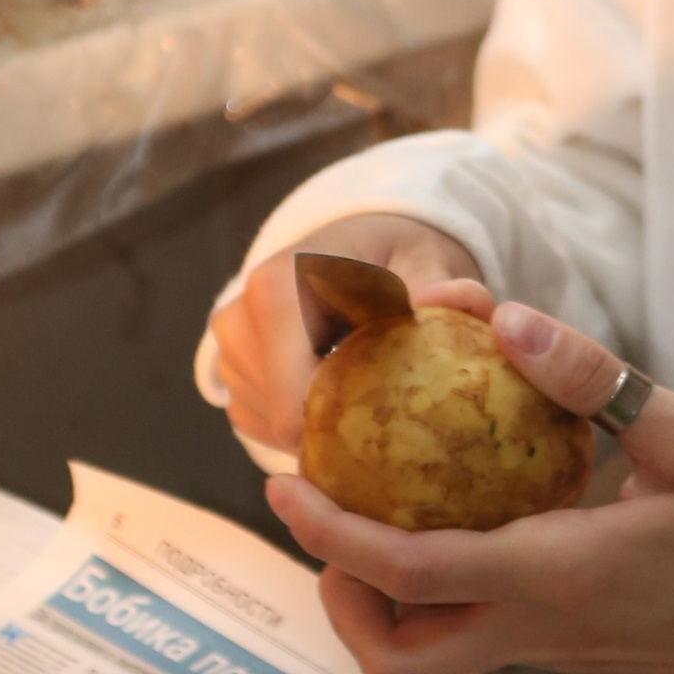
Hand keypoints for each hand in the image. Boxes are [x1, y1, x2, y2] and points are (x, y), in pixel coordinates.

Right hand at [210, 212, 486, 460]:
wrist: (360, 243)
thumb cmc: (397, 257)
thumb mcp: (430, 261)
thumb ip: (447, 287)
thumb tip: (439, 301)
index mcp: (279, 288)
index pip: (292, 401)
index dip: (343, 431)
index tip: (392, 425)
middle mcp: (239, 317)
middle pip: (281, 419)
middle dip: (334, 426)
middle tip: (386, 406)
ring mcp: (227, 345)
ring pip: (269, 425)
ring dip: (317, 421)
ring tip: (361, 386)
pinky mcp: (228, 367)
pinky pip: (259, 421)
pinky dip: (298, 418)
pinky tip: (333, 389)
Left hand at [264, 303, 673, 673]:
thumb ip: (594, 379)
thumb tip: (502, 318)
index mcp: (560, 575)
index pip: (413, 574)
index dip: (332, 532)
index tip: (283, 484)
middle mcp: (540, 629)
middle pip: (397, 661)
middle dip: (340, 601)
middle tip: (334, 520)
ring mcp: (549, 651)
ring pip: (426, 660)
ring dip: (382, 604)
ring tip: (387, 514)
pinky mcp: (562, 651)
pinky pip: (468, 635)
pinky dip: (434, 592)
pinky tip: (455, 517)